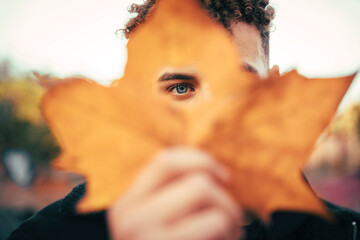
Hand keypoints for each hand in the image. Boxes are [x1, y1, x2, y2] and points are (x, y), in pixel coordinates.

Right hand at [107, 147, 242, 239]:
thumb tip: (211, 171)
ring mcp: (148, 238)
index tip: (221, 176)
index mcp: (127, 205)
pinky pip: (214, 223)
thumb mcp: (156, 224)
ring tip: (227, 234)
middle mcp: (131, 219)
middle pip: (196, 181)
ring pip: (208, 197)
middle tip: (230, 217)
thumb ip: (170, 198)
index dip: (199, 160)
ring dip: (230, 215)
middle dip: (224, 196)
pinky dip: (229, 233)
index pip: (165, 161)